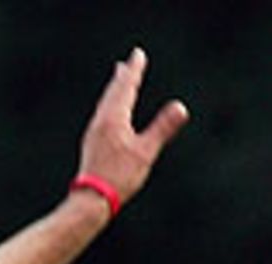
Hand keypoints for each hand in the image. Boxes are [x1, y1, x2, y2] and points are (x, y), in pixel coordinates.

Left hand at [77, 47, 189, 208]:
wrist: (90, 200)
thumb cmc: (118, 178)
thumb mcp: (145, 153)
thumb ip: (162, 128)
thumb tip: (181, 107)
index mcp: (114, 118)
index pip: (126, 87)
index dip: (134, 70)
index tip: (138, 55)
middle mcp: (101, 121)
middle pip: (113, 92)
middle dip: (122, 76)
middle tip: (126, 62)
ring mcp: (94, 133)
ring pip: (105, 104)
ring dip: (113, 90)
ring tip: (116, 81)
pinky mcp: (91, 145)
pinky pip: (101, 116)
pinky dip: (108, 106)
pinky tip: (108, 114)